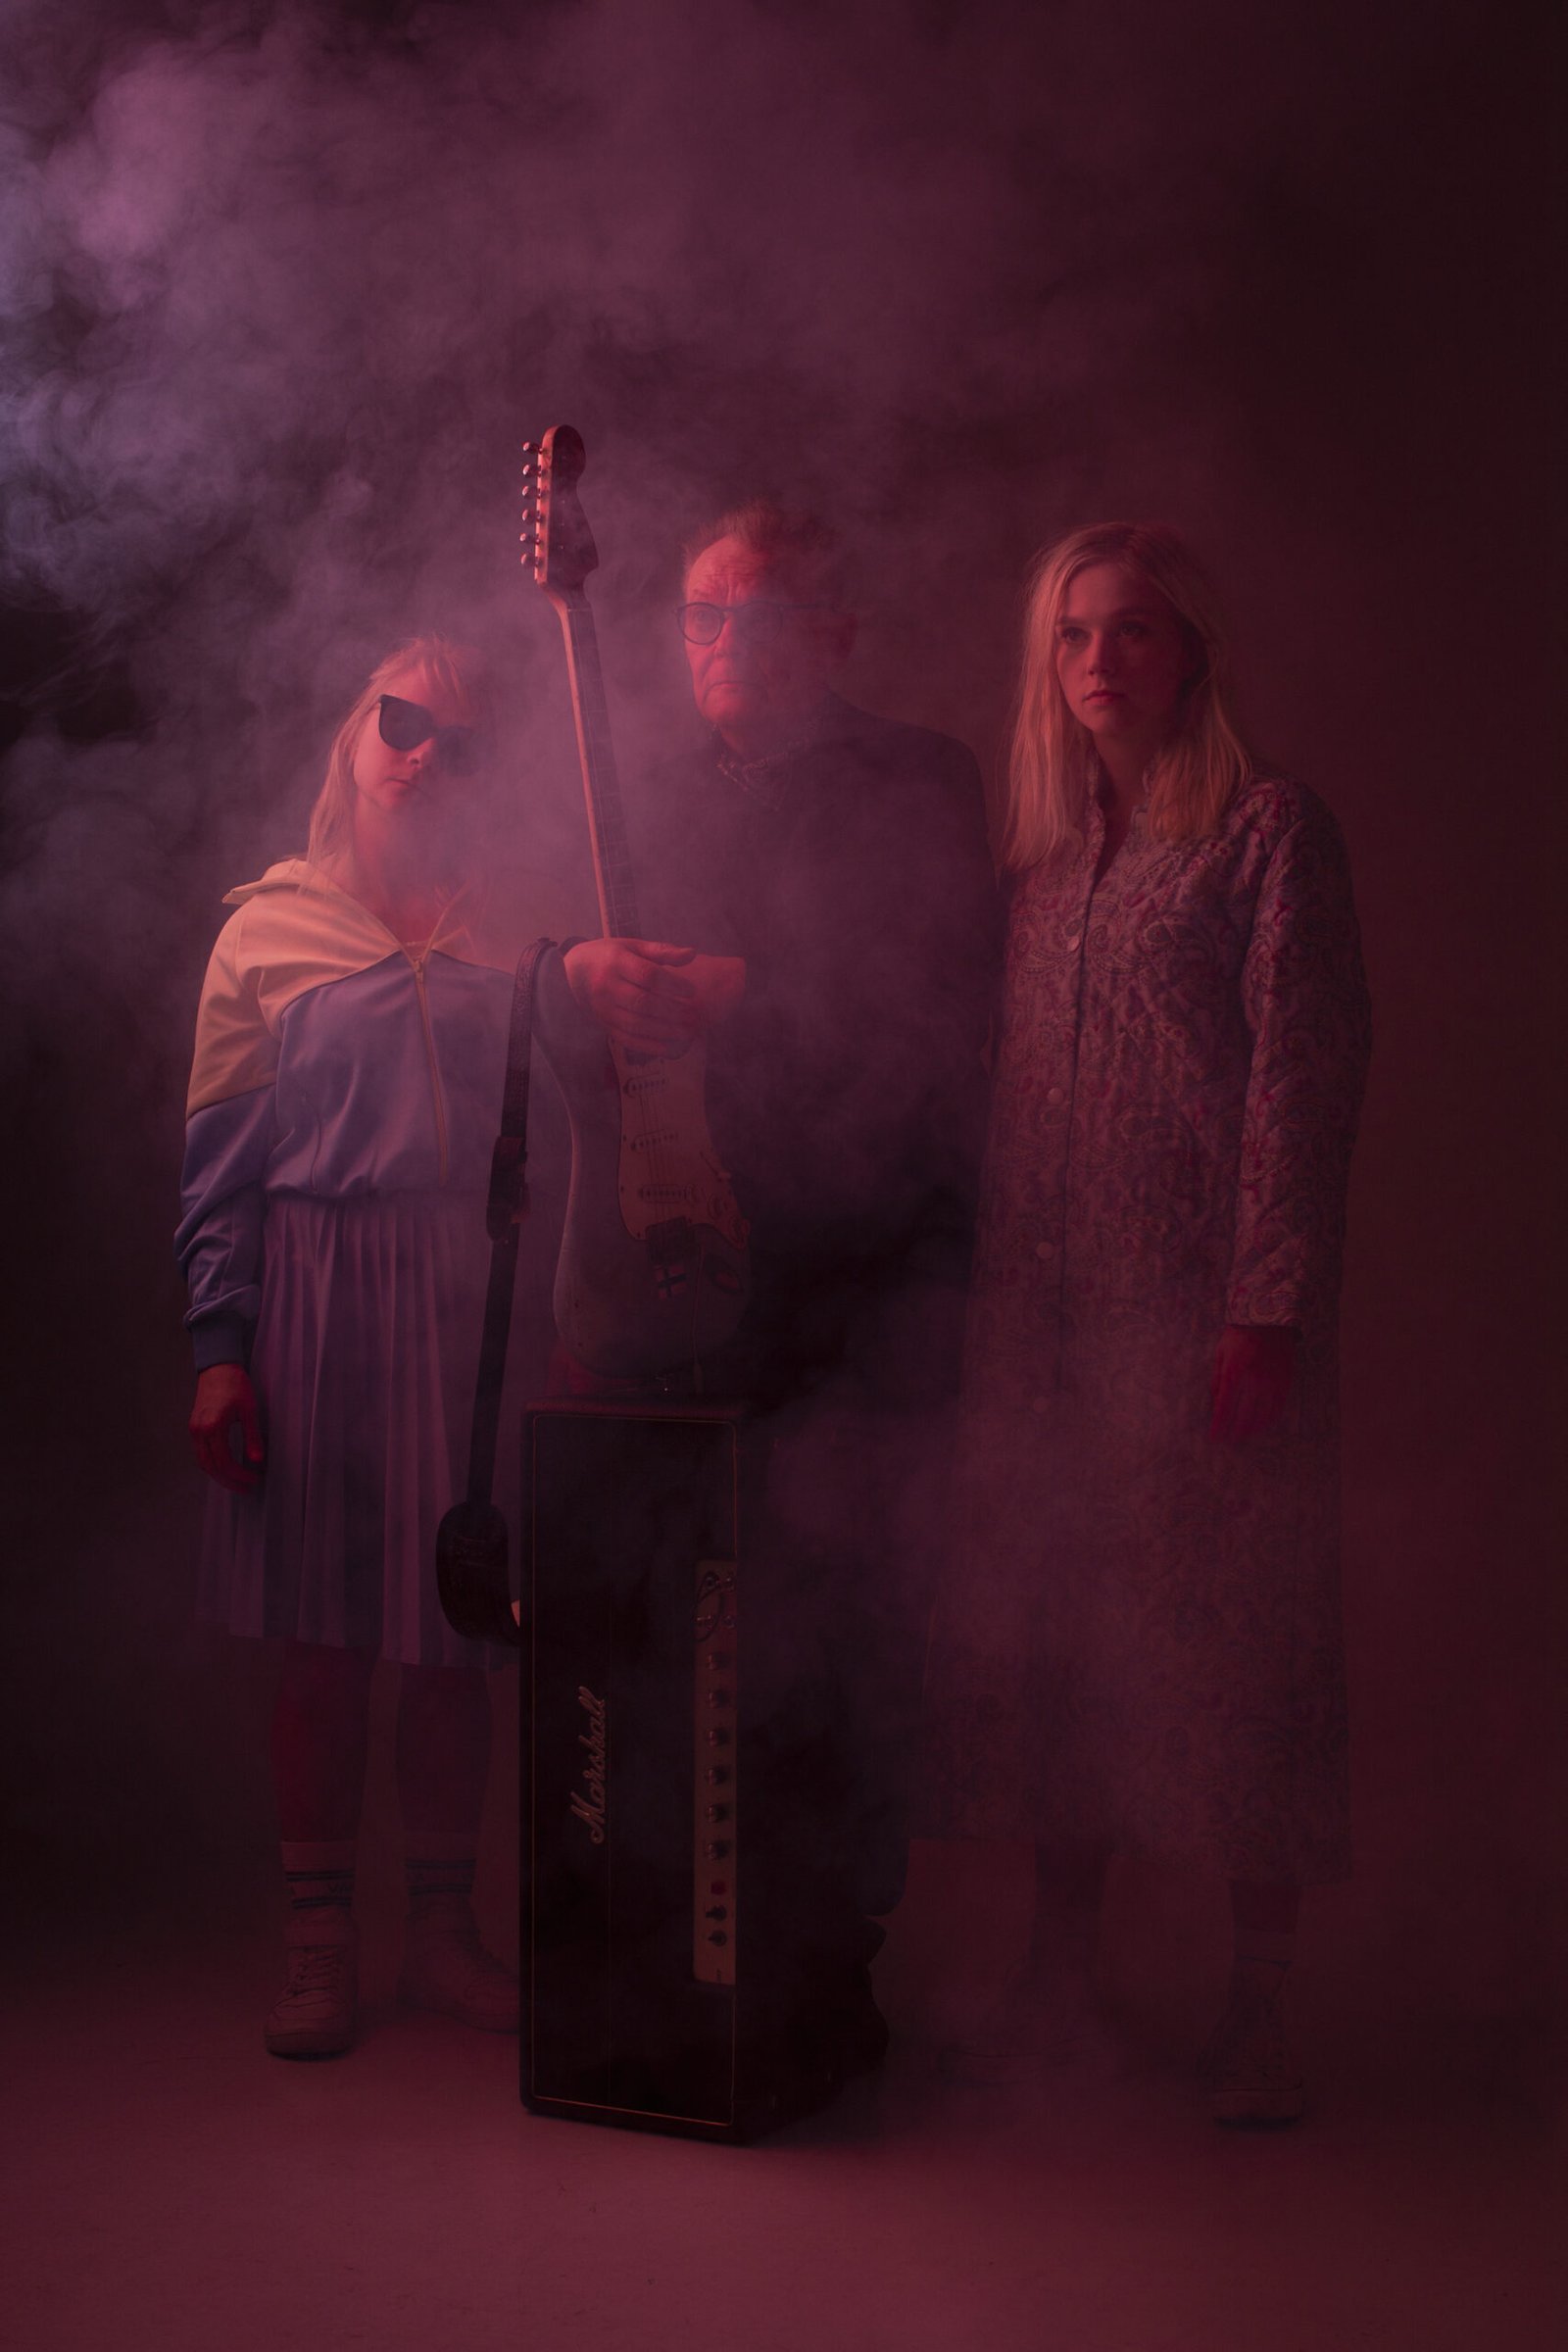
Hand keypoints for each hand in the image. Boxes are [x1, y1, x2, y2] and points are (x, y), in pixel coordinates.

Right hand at [190, 1363, 263, 1491]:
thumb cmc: (236, 1384)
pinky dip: (213, 1464)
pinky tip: (228, 1467)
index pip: (224, 1461)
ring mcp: (194, 1430)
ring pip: (203, 1462)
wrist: (218, 1367)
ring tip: (238, 1482)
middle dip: (229, 1481)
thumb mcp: (249, 1410)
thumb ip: (253, 1437)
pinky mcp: (194, 1427)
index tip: (255, 1479)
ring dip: (220, 1476)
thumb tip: (257, 1461)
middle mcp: (199, 1430)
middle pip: (211, 1467)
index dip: (239, 1474)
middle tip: (247, 1488)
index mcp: (213, 1426)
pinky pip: (201, 1453)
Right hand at [563, 938, 743, 1056]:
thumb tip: (692, 954)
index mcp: (616, 962)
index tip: (692, 990)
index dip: (672, 983)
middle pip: (642, 1002)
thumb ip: (662, 952)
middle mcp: (607, 986)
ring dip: (663, 1031)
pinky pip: (625, 1039)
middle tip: (693, 1015)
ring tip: (687, 1032)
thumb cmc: (610, 956)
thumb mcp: (633, 947)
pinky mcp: (603, 1024)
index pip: (647, 974)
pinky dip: (647, 1046)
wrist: (573, 973)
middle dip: (671, 1010)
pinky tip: (667, 1047)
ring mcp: (603, 1008)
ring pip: (635, 1023)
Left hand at [1209, 1323, 1296, 1443]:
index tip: (1214, 1437)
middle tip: (1228, 1440)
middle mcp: (1254, 1379)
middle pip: (1243, 1415)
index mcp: (1234, 1371)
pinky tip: (1262, 1425)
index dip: (1219, 1425)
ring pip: (1262, 1415)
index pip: (1224, 1407)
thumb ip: (1217, 1379)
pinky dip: (1269, 1419)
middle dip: (1234, 1431)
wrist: (1269, 1318)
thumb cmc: (1239, 1335)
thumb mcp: (1221, 1353)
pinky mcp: (1285, 1381)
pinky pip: (1278, 1407)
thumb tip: (1214, 1402)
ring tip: (1244, 1436)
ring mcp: (1272, 1381)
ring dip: (1252, 1429)